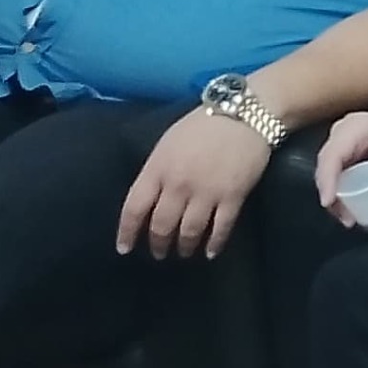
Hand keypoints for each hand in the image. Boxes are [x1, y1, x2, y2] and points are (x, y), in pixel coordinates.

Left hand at [116, 111, 276, 259]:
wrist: (244, 113)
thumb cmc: (202, 125)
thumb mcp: (168, 143)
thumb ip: (157, 170)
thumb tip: (151, 197)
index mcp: (158, 168)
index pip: (134, 208)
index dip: (127, 232)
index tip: (124, 248)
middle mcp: (178, 185)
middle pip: (161, 225)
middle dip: (158, 244)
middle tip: (159, 253)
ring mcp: (206, 192)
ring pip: (189, 231)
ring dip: (184, 246)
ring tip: (184, 253)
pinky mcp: (233, 197)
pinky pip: (221, 228)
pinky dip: (214, 244)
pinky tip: (210, 252)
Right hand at [313, 102, 367, 223]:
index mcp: (357, 127)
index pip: (333, 154)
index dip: (327, 179)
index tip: (329, 202)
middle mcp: (345, 132)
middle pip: (326, 165)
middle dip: (331, 193)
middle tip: (345, 218)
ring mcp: (345, 144)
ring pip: (330, 173)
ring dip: (336, 197)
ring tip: (350, 219)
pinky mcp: (349, 155)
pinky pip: (339, 176)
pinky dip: (342, 194)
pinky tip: (352, 211)